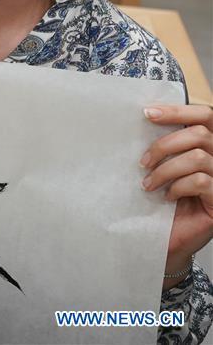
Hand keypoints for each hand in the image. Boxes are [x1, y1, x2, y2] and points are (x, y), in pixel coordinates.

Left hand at [141, 104, 212, 285]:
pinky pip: (201, 181)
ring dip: (166, 169)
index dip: (179, 110)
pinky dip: (178, 186)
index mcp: (207, 148)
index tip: (148, 113)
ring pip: (199, 157)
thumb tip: (145, 117)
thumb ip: (164, 146)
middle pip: (201, 133)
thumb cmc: (162, 202)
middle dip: (165, 144)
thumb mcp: (161, 167)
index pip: (205, 116)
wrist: (166, 239)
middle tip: (143, 161)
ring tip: (149, 184)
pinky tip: (167, 197)